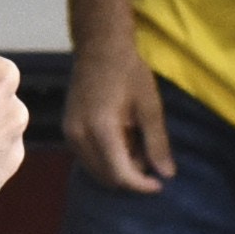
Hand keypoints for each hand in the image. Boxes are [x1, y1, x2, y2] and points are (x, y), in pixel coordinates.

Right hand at [62, 41, 172, 192]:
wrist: (99, 47)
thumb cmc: (128, 72)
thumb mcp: (150, 107)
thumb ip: (157, 143)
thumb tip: (167, 174)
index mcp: (101, 129)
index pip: (120, 174)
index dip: (141, 185)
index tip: (160, 184)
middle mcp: (79, 136)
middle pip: (106, 177)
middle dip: (131, 176)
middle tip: (149, 155)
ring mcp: (69, 133)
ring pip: (96, 170)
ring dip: (118, 168)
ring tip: (135, 143)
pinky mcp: (67, 130)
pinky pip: (87, 158)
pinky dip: (106, 158)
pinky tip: (120, 139)